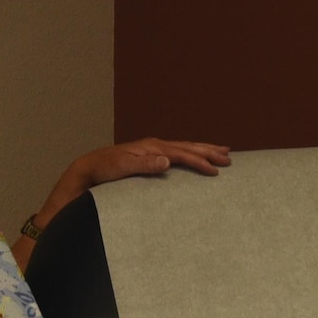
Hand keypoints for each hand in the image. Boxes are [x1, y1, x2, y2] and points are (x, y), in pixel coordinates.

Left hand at [71, 138, 231, 187]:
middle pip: (187, 146)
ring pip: (184, 148)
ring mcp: (152, 150)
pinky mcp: (149, 157)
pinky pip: (177, 153)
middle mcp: (154, 146)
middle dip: (208, 151)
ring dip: (202, 149)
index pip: (182, 154)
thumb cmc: (104, 170)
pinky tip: (194, 157)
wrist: (88, 169)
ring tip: (220, 151)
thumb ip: (144, 164)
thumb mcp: (122, 168)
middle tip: (229, 157)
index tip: (216, 171)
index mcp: (151, 148)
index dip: (200, 161)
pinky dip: (190, 154)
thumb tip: (167, 161)